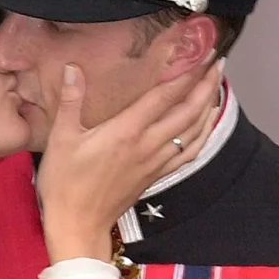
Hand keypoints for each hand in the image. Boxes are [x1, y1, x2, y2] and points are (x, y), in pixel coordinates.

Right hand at [38, 59, 221, 262]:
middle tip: (218, 62)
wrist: (76, 225)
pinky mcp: (155, 175)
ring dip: (207, 106)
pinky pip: (189, 152)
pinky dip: (202, 134)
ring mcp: (155, 162)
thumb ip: (71, 101)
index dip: (187, 72)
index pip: (165, 95)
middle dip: (205, 84)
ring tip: (216, 85)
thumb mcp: (61, 139)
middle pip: (188, 110)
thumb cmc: (64, 183)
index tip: (201, 53)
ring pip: (194, 130)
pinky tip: (206, 123)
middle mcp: (148, 144)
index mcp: (127, 131)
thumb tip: (73, 68)